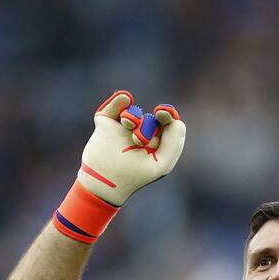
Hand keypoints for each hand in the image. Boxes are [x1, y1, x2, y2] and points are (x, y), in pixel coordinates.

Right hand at [78, 90, 185, 205]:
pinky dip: (120, 101)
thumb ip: (174, 142)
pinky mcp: (107, 121)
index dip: (168, 116)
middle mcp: (143, 132)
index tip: (162, 113)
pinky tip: (126, 98)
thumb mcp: (162, 163)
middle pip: (152, 119)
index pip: (169, 123)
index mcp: (159, 143)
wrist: (103, 181)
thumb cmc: (135, 175)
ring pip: (135, 112)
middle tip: (138, 141)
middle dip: (147, 127)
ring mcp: (124, 126)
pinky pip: (117, 103)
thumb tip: (175, 119)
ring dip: (133, 118)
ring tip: (128, 128)